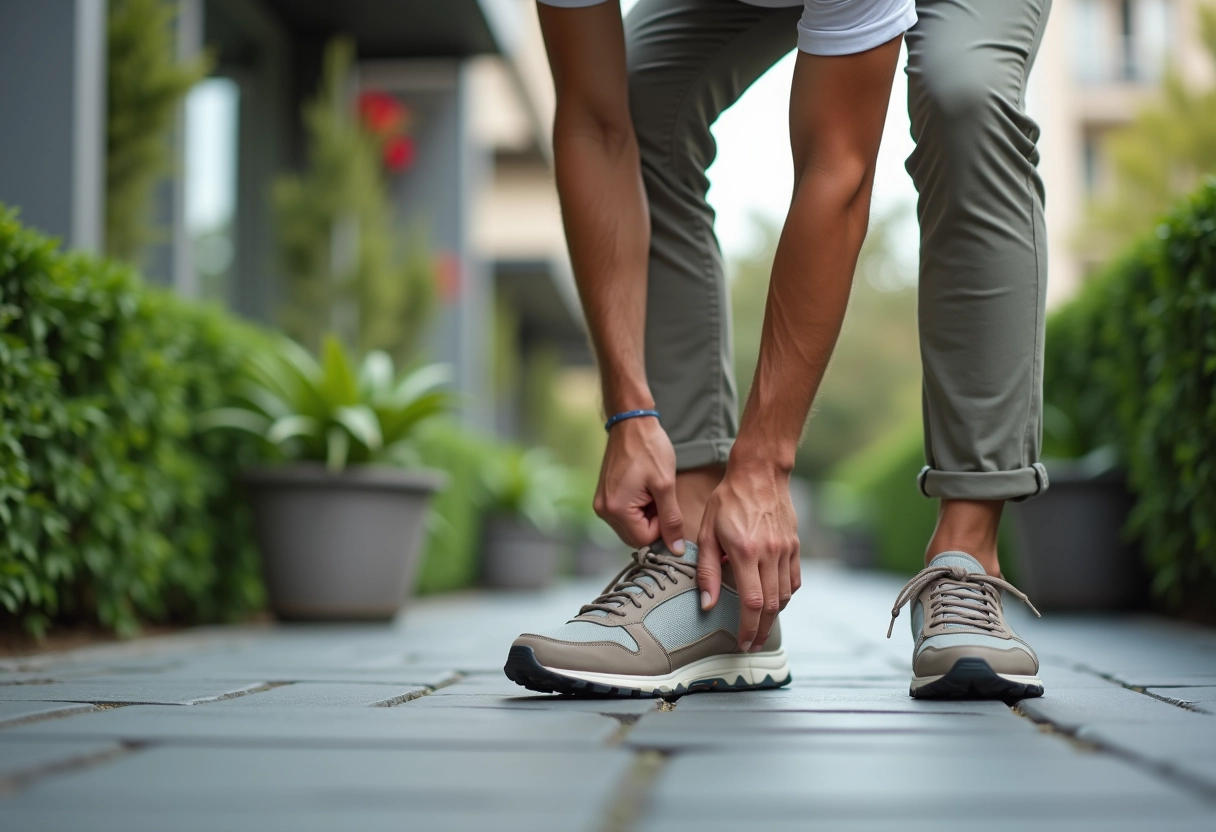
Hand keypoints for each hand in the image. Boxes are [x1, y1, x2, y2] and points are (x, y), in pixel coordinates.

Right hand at [594, 416, 684, 554]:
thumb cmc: (649, 449)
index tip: (664, 502)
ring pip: (631, 527)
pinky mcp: (604, 497)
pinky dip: (637, 508)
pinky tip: (642, 488)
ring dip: (646, 515)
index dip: (661, 526)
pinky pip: (624, 515)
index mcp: (616, 509)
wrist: (631, 423)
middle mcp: (603, 511)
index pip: (644, 539)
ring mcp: (601, 503)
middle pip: (635, 536)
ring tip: (650, 490)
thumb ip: (671, 520)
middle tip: (658, 495)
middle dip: (652, 522)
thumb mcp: (665, 485)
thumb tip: (676, 550)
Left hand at [697, 460, 800, 651]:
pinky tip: (775, 602)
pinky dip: (786, 596)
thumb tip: (706, 603)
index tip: (742, 642)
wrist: (760, 474)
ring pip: (786, 595)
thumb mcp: (708, 532)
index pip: (752, 601)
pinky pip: (794, 580)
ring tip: (761, 628)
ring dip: (774, 616)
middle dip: (761, 630)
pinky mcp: (795, 545)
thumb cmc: (728, 500)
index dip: (748, 627)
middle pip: (772, 605)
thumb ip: (707, 570)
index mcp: (746, 552)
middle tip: (751, 644)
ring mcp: (786, 550)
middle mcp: (770, 553)